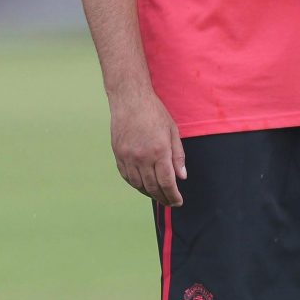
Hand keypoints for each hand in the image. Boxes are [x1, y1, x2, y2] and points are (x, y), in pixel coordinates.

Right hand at [108, 89, 186, 206]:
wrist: (129, 98)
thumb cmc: (154, 111)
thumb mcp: (172, 130)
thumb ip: (178, 155)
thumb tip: (181, 177)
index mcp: (159, 151)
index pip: (167, 183)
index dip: (173, 196)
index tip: (178, 202)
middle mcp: (142, 157)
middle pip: (153, 187)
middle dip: (163, 198)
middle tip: (169, 202)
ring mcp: (128, 156)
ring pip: (138, 185)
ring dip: (149, 193)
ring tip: (157, 194)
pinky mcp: (118, 153)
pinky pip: (127, 176)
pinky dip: (135, 184)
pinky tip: (142, 184)